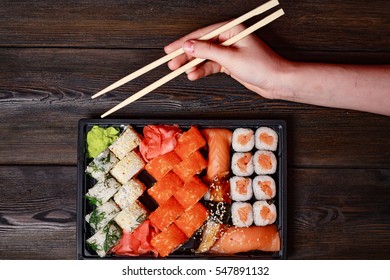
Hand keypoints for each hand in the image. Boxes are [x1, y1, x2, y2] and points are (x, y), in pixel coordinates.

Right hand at [164, 22, 290, 99]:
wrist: (276, 82)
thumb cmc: (261, 66)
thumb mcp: (230, 58)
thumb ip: (207, 51)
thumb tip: (188, 46)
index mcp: (231, 29)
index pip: (202, 34)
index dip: (184, 42)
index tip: (170, 50)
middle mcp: (229, 38)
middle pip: (201, 45)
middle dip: (186, 55)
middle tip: (171, 63)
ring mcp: (229, 51)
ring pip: (204, 56)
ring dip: (192, 65)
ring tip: (180, 72)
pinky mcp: (229, 63)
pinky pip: (211, 65)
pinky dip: (202, 70)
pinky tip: (193, 75)